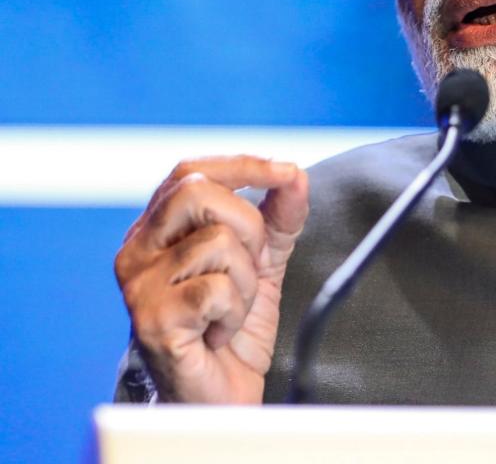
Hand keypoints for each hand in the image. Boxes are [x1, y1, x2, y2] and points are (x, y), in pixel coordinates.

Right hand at [114, 155, 308, 402]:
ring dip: (246, 281)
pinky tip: (218, 332)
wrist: (219, 394)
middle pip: (198, 193)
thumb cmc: (230, 324)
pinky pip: (217, 289)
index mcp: (156, 229)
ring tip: (231, 310)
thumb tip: (296, 174)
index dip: (241, 165)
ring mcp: (138, 285)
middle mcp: (137, 251)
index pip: (189, 171)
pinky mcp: (151, 319)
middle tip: (253, 267)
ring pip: (217, 242)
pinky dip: (235, 311)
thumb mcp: (262, 261)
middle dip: (248, 226)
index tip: (287, 171)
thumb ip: (279, 216)